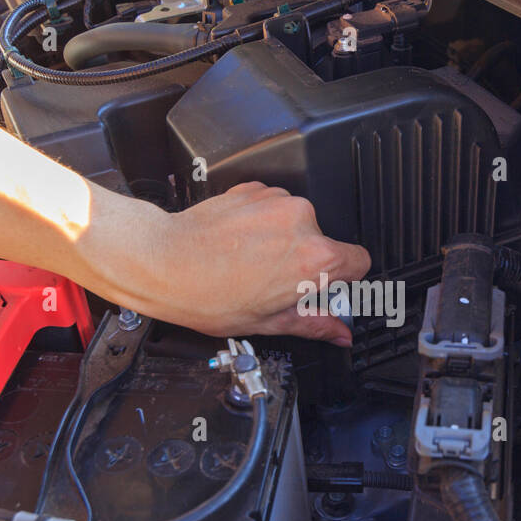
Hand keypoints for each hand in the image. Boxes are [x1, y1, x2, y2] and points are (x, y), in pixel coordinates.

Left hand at [75, 181, 370, 344]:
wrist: (161, 261)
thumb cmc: (206, 294)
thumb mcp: (268, 322)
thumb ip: (314, 324)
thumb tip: (338, 333)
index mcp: (315, 258)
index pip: (360, 261)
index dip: (345, 278)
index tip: (326, 288)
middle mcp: (303, 221)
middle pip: (324, 242)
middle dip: (305, 261)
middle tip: (273, 284)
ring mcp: (278, 200)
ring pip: (297, 223)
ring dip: (282, 240)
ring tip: (250, 264)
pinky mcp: (254, 188)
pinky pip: (272, 207)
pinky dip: (261, 223)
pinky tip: (238, 245)